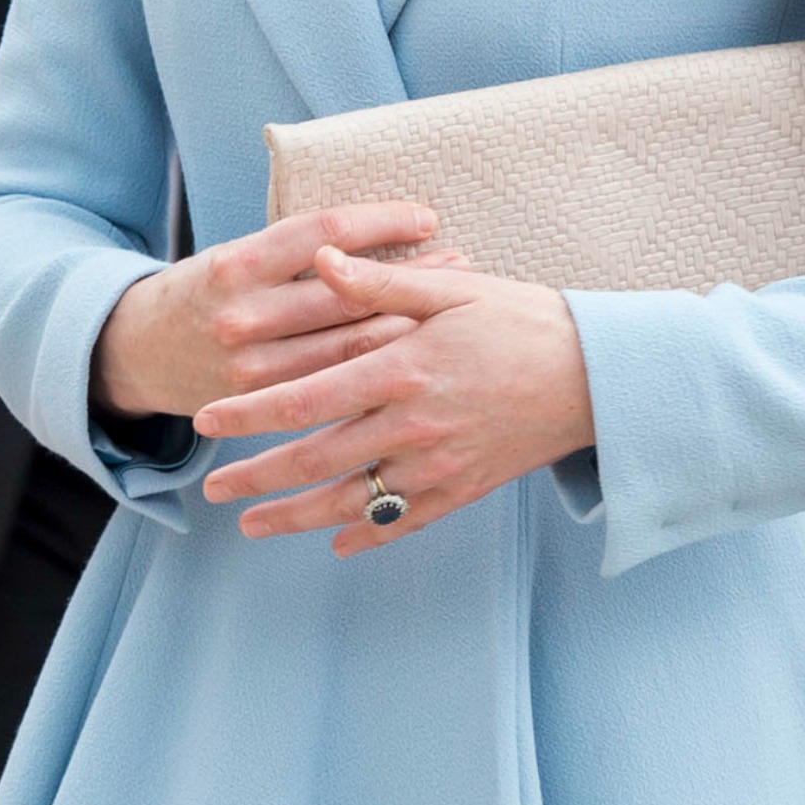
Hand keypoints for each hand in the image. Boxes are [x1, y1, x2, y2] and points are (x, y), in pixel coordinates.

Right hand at [93, 201, 459, 422]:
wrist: (138, 353)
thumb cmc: (204, 291)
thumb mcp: (237, 255)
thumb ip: (295, 249)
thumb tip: (378, 227)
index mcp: (239, 263)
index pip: (325, 233)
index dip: (382, 222)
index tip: (425, 218)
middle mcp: (244, 315)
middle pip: (348, 292)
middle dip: (412, 276)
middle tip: (461, 261)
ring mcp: (252, 367)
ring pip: (348, 346)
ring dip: (408, 323)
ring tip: (453, 304)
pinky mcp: (260, 405)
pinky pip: (333, 388)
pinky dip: (378, 371)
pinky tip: (414, 356)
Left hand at [196, 248, 593, 554]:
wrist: (599, 375)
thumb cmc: (524, 320)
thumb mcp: (453, 288)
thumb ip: (379, 282)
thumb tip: (318, 260)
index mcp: (401, 369)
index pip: (304, 398)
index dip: (249, 413)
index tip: (206, 419)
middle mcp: (413, 425)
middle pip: (315, 460)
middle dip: (255, 477)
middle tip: (210, 488)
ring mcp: (439, 464)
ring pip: (351, 502)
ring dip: (294, 518)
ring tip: (250, 525)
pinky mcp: (465, 488)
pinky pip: (405, 521)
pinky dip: (366, 535)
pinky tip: (336, 544)